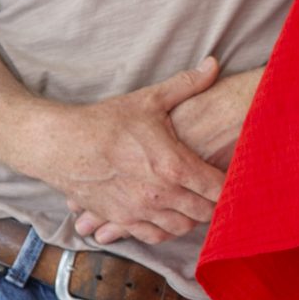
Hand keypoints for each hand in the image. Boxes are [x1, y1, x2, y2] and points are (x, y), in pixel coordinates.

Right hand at [81, 68, 263, 244]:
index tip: (241, 181)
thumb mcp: (149, 100)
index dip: (234, 187)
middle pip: (205, 213)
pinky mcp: (119, 220)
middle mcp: (160, 195)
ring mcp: (139, 212)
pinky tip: (169, 215)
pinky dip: (165, 229)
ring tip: (197, 203)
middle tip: (222, 194)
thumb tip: (214, 63)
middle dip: (216, 205)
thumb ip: (187, 84)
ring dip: (192, 218)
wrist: (57, 145)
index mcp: (174, 167)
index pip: (218, 188)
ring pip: (180, 228)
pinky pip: (152, 236)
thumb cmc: (104, 122)